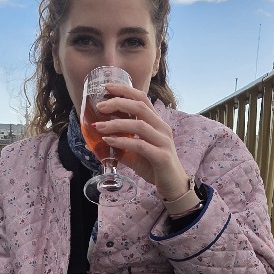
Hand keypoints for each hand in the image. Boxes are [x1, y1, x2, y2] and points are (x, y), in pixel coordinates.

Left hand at [94, 83, 189, 201]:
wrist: (173, 186)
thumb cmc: (155, 166)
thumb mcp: (136, 152)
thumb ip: (122, 144)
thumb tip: (100, 140)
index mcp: (157, 123)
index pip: (142, 99)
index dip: (125, 90)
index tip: (107, 87)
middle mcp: (162, 128)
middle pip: (140, 106)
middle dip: (118, 103)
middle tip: (100, 106)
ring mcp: (163, 141)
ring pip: (139, 125)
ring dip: (116, 123)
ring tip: (99, 126)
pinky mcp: (162, 156)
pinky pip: (140, 145)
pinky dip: (123, 142)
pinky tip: (109, 141)